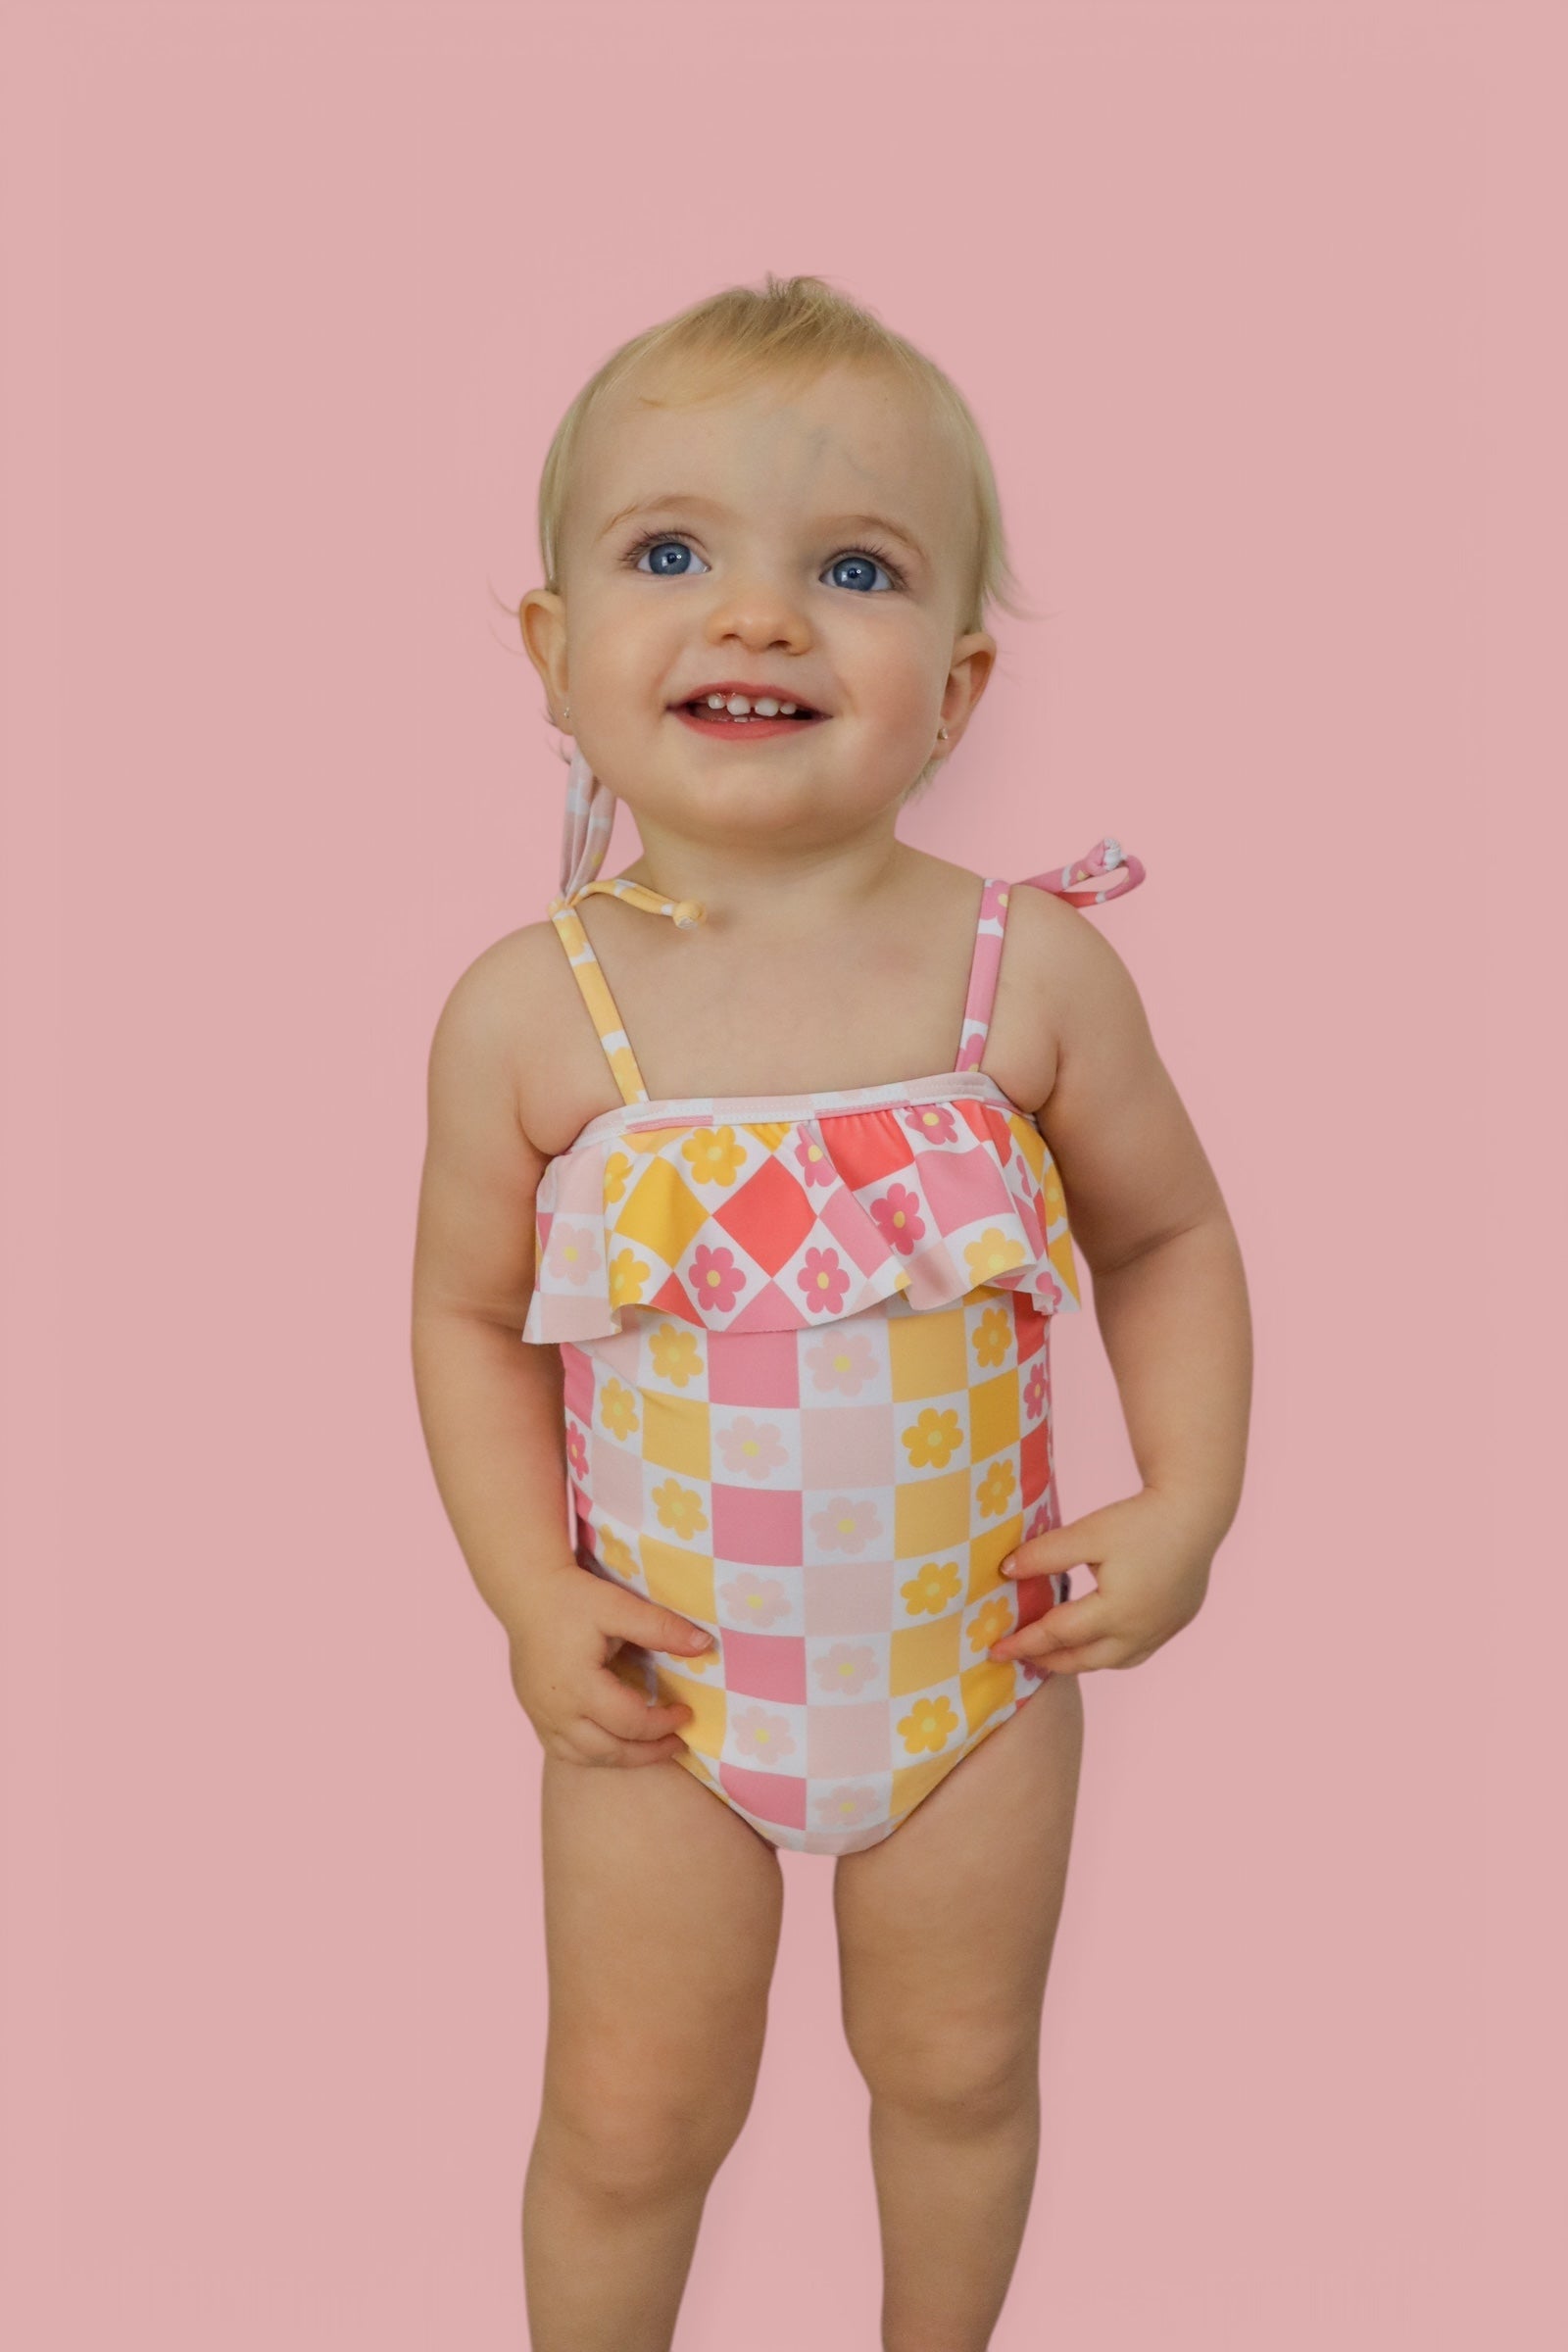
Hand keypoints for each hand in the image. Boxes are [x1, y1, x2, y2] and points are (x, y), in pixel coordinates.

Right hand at [506, 1562, 714, 1766]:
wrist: (526, 1592)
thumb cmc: (572, 1597)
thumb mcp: (619, 1606)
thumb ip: (661, 1628)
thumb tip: (705, 1645)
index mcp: (579, 1686)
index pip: (631, 1723)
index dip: (665, 1723)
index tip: (687, 1713)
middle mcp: (556, 1710)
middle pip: (610, 1751)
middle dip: (649, 1752)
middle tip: (679, 1742)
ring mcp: (541, 1716)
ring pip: (585, 1758)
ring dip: (622, 1758)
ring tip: (652, 1747)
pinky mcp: (533, 1715)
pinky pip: (564, 1751)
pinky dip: (594, 1753)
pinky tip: (615, 1741)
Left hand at [988, 1489, 1216, 1675]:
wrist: (1197, 1513)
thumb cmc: (1140, 1521)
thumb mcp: (1086, 1533)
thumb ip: (1044, 1554)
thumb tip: (1006, 1571)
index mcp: (1114, 1612)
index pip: (1057, 1635)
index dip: (1024, 1643)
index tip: (996, 1649)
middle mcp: (1139, 1631)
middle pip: (1084, 1660)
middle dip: (1047, 1661)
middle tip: (1019, 1657)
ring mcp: (1161, 1631)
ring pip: (1112, 1662)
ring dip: (1079, 1661)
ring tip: (1052, 1654)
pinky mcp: (1174, 1623)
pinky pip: (1135, 1652)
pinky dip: (1109, 1654)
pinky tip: (1096, 1642)